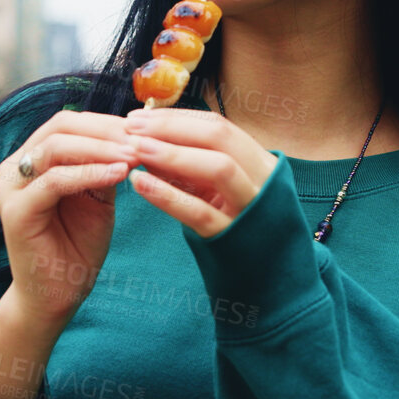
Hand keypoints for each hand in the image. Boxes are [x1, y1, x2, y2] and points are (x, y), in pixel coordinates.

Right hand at [0, 110, 135, 326]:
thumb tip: (131, 133)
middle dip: (105, 130)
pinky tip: (119, 175)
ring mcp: (11, 187)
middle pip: (60, 126)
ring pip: (56, 147)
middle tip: (142, 140)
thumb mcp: (97, 196)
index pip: (67, 122)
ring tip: (134, 156)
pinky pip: (55, 181)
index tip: (144, 129)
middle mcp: (15, 167)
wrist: (58, 295)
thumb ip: (104, 164)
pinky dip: (89, 173)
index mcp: (31, 159)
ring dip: (100, 148)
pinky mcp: (16, 211)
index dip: (106, 122)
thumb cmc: (77, 245)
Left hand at [122, 107, 278, 238]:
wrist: (267, 281)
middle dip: (172, 128)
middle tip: (131, 127)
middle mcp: (263, 179)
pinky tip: (140, 184)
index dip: (176, 118)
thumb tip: (147, 142)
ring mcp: (252, 208)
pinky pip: (200, 212)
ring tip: (136, 149)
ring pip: (218, 168)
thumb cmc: (236, 227)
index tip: (139, 116)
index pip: (217, 126)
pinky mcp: (234, 238)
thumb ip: (191, 167)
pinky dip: (168, 195)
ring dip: (173, 154)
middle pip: (220, 137)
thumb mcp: (220, 192)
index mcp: (259, 162)